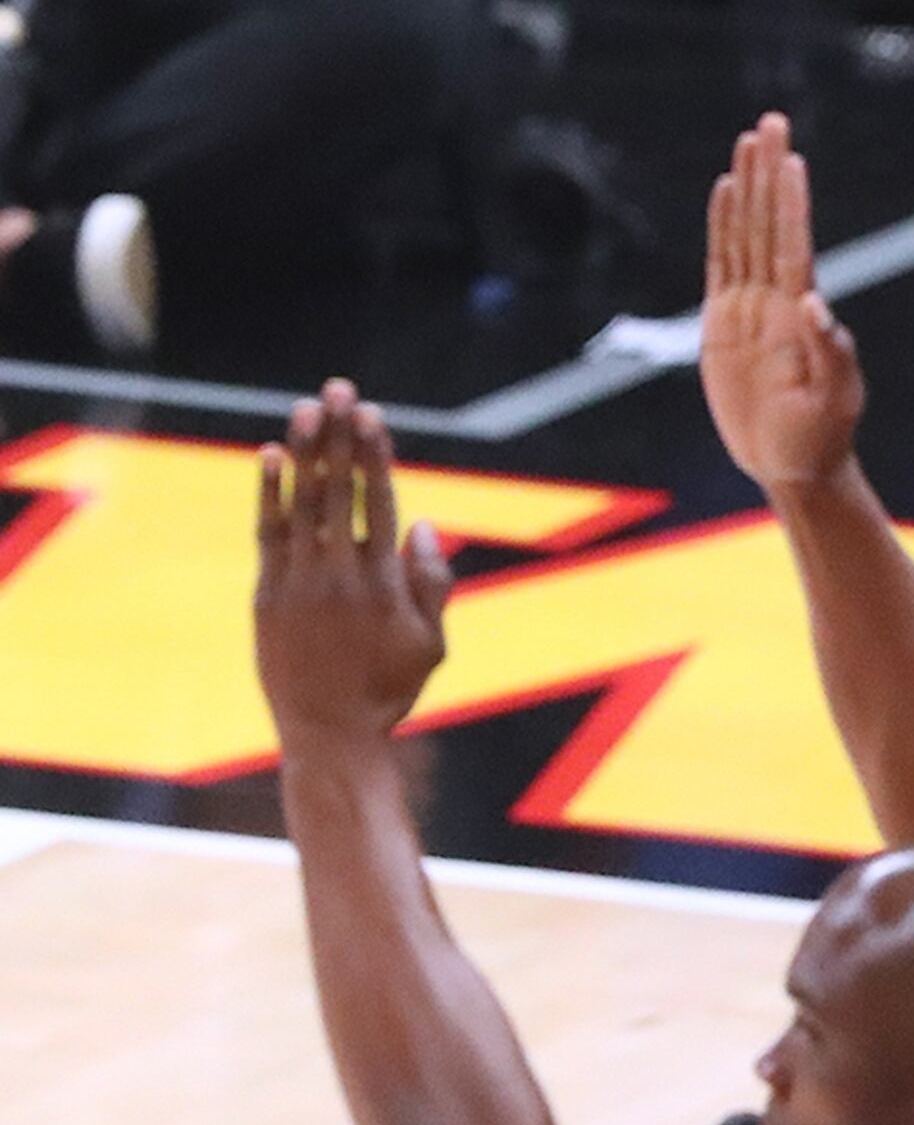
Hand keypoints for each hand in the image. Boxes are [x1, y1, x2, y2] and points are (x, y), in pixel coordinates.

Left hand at [253, 380, 454, 751]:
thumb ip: (434, 586)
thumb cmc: (389, 691)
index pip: (380, 504)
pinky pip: (269, 534)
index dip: (375, 456)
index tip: (372, 417)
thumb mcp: (433, 645)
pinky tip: (270, 456)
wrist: (329, 734)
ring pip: (303, 504)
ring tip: (309, 408)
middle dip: (340, 437)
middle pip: (341, 491)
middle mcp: (341, 576)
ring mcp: (300, 584)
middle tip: (341, 390)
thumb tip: (425, 527)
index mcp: (386, 585)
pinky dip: (269, 493)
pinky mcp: (269, 596)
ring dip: (305, 452)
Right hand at [700, 112, 863, 493]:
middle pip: (769, 222)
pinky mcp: (724, 322)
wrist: (793, 464)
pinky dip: (722, 226)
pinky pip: (720, 262)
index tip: (792, 159)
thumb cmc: (821, 436)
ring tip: (749, 140)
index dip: (791, 202)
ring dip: (747, 186)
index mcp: (803, 313)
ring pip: (745, 232)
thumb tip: (816, 303)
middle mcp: (777, 299)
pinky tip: (725, 191)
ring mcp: (749, 306)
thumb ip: (829, 352)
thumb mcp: (834, 398)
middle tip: (772, 121)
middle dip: (770, 172)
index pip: (794, 244)